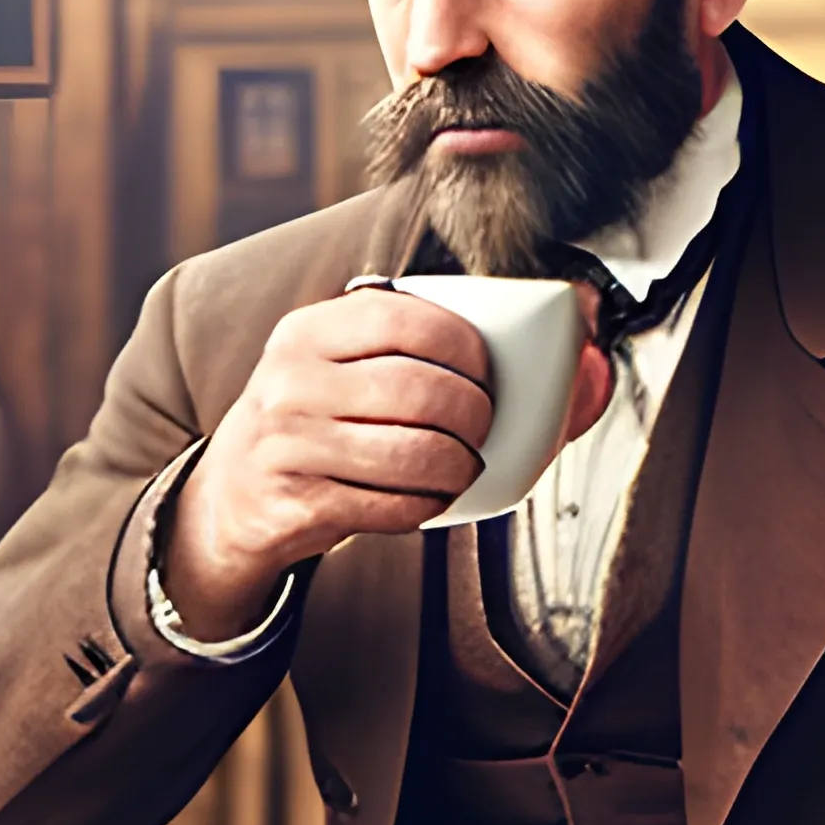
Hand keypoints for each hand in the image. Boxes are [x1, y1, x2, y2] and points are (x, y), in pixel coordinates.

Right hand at [164, 286, 610, 639]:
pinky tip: (426, 496)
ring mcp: (288, 443)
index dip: (469, 349)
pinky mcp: (296, 502)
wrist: (231, 497)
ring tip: (459, 467)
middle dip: (476, 417)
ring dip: (459, 467)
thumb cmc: (323, 422)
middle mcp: (292, 379)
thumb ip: (458, 354)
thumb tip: (593, 346)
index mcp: (313, 329)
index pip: (409, 319)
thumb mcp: (358, 372)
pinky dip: (428, 505)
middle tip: (481, 431)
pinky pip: (393, 505)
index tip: (486, 375)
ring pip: (414, 453)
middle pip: (422, 390)